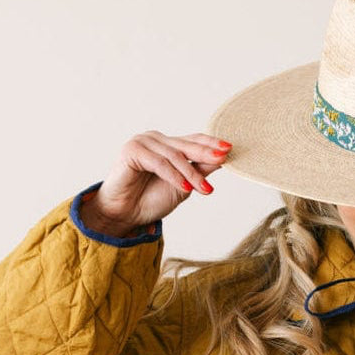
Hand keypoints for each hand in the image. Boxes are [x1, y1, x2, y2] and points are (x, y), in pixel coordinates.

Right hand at [81, 130, 231, 236]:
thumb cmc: (151, 200)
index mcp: (168, 145)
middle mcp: (156, 140)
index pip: (194, 140)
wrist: (124, 214)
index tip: (230, 148)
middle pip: (186, 146)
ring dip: (191, 174)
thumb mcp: (183, 186)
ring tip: (205, 189)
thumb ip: (200, 171)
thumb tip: (223, 159)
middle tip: (224, 157)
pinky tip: (185, 187)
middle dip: (207, 154)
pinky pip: (159, 163)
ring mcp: (143, 142)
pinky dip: (173, 176)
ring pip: (175, 156)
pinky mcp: (132, 150)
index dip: (211, 143)